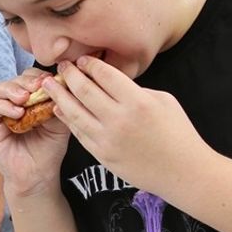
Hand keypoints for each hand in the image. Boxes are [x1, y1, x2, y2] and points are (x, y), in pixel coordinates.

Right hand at [0, 68, 71, 194]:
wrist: (38, 176)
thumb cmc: (49, 151)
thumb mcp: (61, 124)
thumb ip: (60, 104)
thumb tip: (62, 84)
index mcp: (31, 100)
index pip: (30, 77)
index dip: (39, 76)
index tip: (51, 81)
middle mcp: (14, 104)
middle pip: (14, 79)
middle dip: (26, 80)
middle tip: (37, 87)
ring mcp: (1, 114)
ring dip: (12, 90)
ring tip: (25, 98)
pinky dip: (4, 106)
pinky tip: (18, 113)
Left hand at [49, 55, 210, 195]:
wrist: (182, 172)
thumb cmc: (178, 133)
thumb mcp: (163, 101)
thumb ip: (135, 90)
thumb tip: (111, 83)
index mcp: (137, 102)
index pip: (105, 76)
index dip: (90, 64)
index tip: (83, 59)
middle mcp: (119, 120)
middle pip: (84, 91)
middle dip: (70, 75)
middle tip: (61, 66)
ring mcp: (107, 140)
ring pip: (75, 113)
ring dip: (59, 96)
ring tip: (48, 85)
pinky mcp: (101, 155)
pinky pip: (79, 133)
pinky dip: (67, 119)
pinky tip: (59, 109)